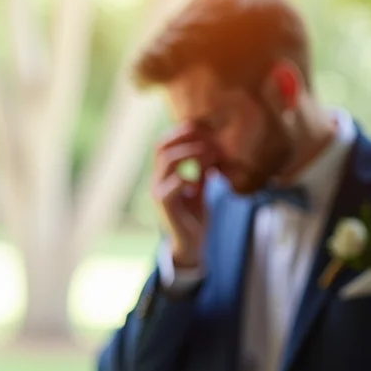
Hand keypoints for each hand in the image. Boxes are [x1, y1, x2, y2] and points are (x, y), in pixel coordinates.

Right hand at [151, 125, 215, 267]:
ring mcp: (159, 192)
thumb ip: (202, 173)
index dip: (179, 133)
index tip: (201, 126)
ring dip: (189, 152)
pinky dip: (189, 177)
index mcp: (164, 175)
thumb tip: (213, 154)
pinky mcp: (165, 205)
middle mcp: (157, 180)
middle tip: (206, 134)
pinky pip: (173, 184)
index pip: (164, 145)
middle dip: (183, 137)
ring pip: (166, 161)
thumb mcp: (201, 190)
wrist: (191, 245)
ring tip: (210, 152)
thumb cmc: (194, 218)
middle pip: (161, 148)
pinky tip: (203, 180)